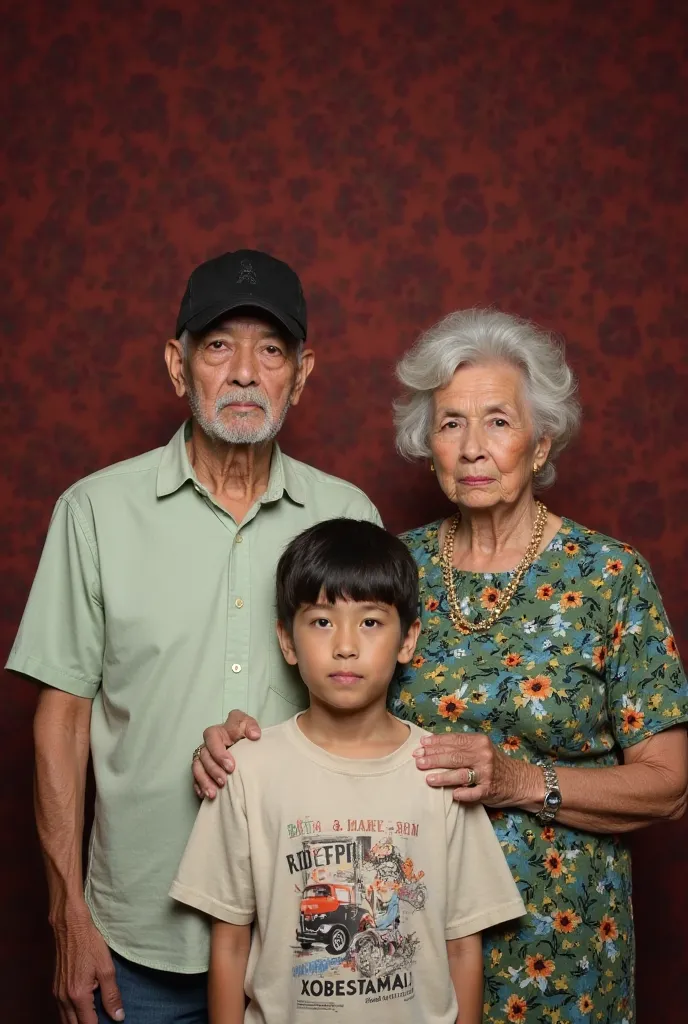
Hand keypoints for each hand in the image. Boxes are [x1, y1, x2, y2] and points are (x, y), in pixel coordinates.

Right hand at [52, 905, 122, 1022]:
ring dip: (78, 1022)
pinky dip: (71, 1015)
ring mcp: (58, 993)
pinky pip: (62, 1010)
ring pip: (66, 1020)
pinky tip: (82, 1010)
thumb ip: (112, 995)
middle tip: (102, 1022)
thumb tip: (118, 1017)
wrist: (70, 926)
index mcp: (78, 996)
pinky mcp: (55, 987)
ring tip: (94, 1017)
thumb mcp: (106, 968)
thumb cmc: (90, 943)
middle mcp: (64, 998)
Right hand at [192, 709, 261, 798]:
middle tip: (223, 782)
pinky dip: (199, 786)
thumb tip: (255, 735)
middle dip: (213, 770)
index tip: (231, 766)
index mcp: (216, 732)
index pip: (212, 739)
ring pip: (197, 768)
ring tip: (213, 794)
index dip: (219, 753)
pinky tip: (204, 795)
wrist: (241, 741)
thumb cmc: (243, 732)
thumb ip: (251, 726)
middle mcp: (207, 744)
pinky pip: (195, 778)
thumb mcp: (247, 725)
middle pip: (204, 756)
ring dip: (204, 781)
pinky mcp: (202, 768)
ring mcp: (203, 757)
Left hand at [413, 732, 541, 806]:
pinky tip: (452, 795)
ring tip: (428, 779)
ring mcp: (487, 773)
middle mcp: (483, 755)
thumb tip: (431, 745)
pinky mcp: (489, 790)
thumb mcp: (481, 748)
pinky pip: (472, 793)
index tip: (420, 746)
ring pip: (461, 774)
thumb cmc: (493, 763)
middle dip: (434, 758)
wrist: (520, 780)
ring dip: (443, 777)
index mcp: (479, 741)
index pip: (454, 741)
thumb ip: (461, 746)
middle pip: (454, 756)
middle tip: (418, 761)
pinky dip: (461, 794)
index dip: (436, 743)